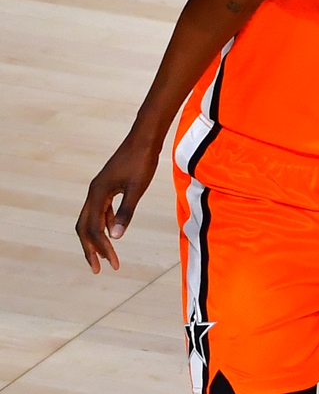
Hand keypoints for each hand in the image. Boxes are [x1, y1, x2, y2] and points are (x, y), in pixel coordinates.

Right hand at [75, 134, 159, 272]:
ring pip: (92, 219)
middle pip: (84, 227)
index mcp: (98, 194)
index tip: (112, 264)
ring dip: (98, 238)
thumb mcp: (137, 188)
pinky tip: (114, 232)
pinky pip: (101, 210)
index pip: (94, 228)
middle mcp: (94, 192)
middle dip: (90, 249)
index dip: (101, 248)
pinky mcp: (108, 186)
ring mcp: (100, 189)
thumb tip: (116, 237)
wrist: (144, 139)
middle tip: (98, 269)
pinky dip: (105, 224)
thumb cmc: (142, 161)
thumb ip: (126, 212)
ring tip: (107, 256)